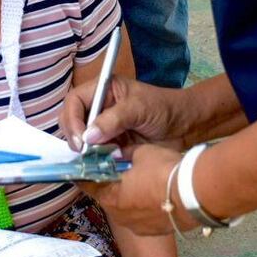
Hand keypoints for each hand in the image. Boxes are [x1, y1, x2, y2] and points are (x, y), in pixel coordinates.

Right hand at [61, 75, 186, 155]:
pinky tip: (97, 167)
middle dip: (74, 136)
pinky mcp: (110, 146)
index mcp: (103, 90)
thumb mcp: (139, 108)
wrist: (185, 127)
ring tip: (91, 161)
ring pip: (80, 140)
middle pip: (71, 121)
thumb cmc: (164, 108)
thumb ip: (113, 120)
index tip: (81, 139)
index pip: (74, 101)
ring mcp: (103, 128)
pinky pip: (93, 154)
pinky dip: (93, 161)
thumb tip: (87, 137)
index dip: (73, 119)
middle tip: (83, 153)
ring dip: (83, 151)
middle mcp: (99, 108)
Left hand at [81, 144, 194, 236]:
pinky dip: (145, 206)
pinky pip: (143, 217)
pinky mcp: (156, 231)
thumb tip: (118, 154)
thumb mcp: (141, 153)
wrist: (195, 195)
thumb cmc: (164, 172)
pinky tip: (155, 195)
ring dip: (129, 196)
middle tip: (116, 170)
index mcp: (111, 198)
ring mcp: (139, 227)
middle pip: (109, 198)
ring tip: (139, 182)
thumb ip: (125, 154)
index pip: (89, 186)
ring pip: (127, 209)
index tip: (83, 170)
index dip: (86, 176)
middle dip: (111, 184)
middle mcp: (121, 217)